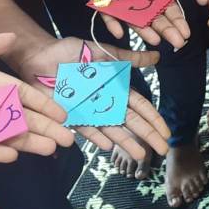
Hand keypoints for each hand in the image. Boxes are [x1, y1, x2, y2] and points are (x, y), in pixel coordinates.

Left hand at [15, 37, 170, 160]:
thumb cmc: (72, 52)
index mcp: (116, 89)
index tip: (166, 133)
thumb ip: (130, 58)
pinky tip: (107, 146)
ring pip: (112, 130)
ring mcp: (89, 111)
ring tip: (140, 155)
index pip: (140, 107)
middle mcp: (105, 103)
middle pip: (131, 122)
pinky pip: (85, 128)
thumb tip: (158, 57)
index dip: (154, 119)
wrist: (42, 55)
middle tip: (162, 150)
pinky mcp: (70, 116)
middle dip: (148, 136)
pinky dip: (95, 137)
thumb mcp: (106, 53)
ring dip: (126, 142)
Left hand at [81, 0, 191, 48]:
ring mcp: (123, 6)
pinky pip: (109, 16)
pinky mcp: (104, 5)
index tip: (186, 32)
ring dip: (144, 32)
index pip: (168, 10)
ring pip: (135, 22)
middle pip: (155, 20)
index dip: (177, 21)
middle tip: (178, 43)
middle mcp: (140, 5)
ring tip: (156, 41)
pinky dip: (114, 24)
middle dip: (167, 31)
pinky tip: (120, 33)